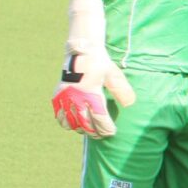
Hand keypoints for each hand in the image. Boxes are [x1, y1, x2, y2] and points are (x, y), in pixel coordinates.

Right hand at [53, 0, 135, 138]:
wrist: (80, 52)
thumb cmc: (100, 64)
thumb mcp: (113, 75)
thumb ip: (121, 89)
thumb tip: (130, 104)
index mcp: (91, 93)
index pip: (100, 118)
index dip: (106, 129)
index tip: (112, 133)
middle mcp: (76, 97)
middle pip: (85, 124)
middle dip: (94, 132)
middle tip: (101, 135)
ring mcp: (65, 98)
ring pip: (70, 123)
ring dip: (80, 129)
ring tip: (89, 130)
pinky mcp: (57, 97)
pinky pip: (59, 116)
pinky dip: (66, 123)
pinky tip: (74, 124)